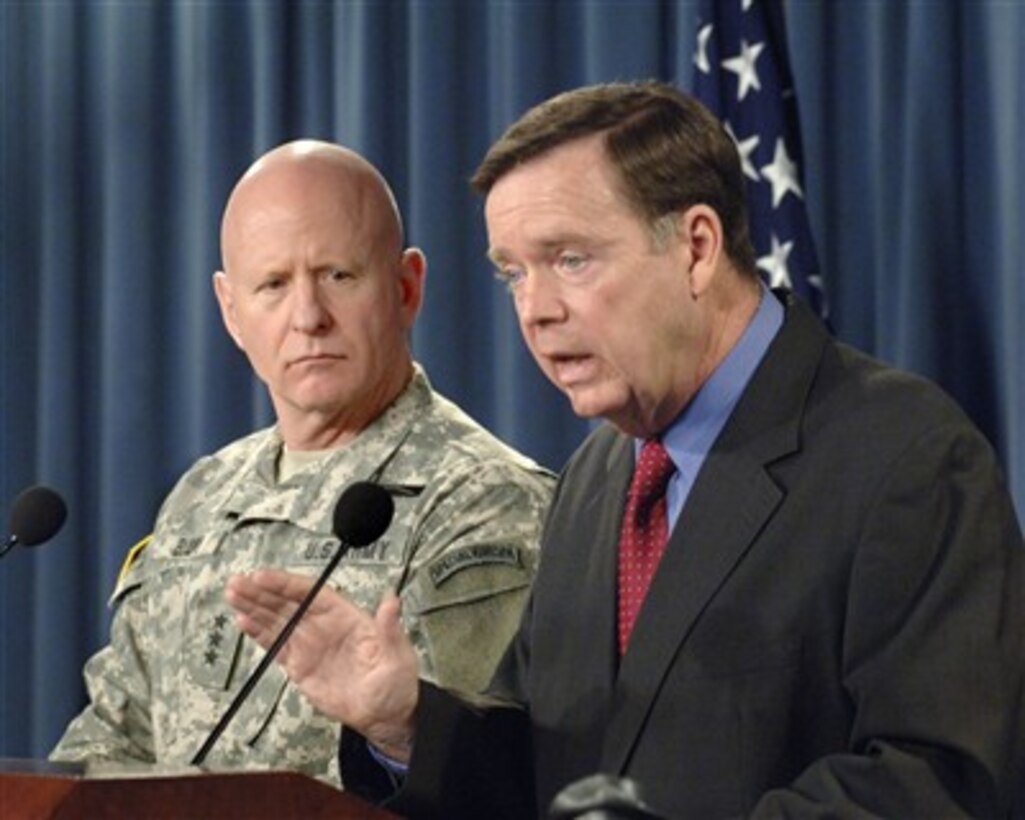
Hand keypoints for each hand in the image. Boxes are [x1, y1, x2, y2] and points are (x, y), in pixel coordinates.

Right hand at [225, 569, 419, 760]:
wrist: (384, 715)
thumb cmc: (395, 681)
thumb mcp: (397, 654)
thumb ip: (389, 628)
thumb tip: (392, 600)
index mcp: (346, 616)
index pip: (311, 592)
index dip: (286, 584)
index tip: (264, 577)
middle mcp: (324, 625)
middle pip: (288, 602)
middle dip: (262, 591)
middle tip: (239, 582)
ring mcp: (310, 644)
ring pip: (277, 619)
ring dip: (254, 606)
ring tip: (233, 594)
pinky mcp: (300, 665)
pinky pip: (276, 645)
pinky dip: (259, 633)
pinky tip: (243, 621)